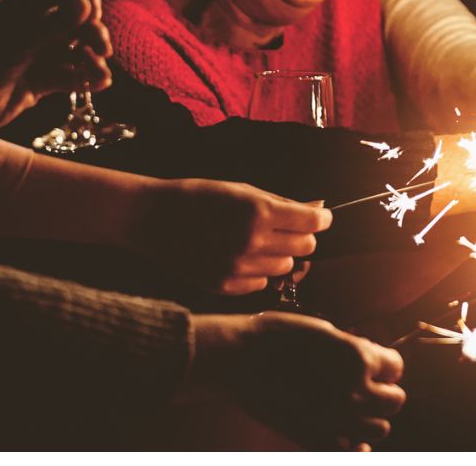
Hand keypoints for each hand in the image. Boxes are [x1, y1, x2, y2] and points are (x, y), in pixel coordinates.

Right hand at [130, 178, 331, 295]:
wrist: (154, 218)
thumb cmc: (202, 196)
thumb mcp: (244, 190)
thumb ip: (283, 202)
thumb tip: (318, 207)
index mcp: (259, 212)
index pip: (312, 222)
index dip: (321, 218)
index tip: (319, 216)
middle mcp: (252, 242)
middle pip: (305, 247)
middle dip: (301, 235)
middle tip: (286, 227)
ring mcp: (238, 267)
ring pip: (285, 267)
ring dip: (280, 254)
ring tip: (257, 240)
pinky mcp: (225, 286)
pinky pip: (261, 283)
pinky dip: (258, 270)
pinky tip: (239, 255)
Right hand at [189, 311, 403, 449]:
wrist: (240, 357)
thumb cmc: (279, 336)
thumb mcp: (326, 331)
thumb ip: (356, 349)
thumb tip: (373, 363)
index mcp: (360, 357)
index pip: (397, 367)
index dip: (386, 367)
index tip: (374, 368)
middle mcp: (355, 390)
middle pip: (395, 402)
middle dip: (383, 395)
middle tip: (363, 390)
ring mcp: (337, 417)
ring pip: (380, 429)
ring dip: (370, 421)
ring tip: (352, 411)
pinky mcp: (315, 438)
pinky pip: (351, 453)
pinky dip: (353, 447)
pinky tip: (346, 437)